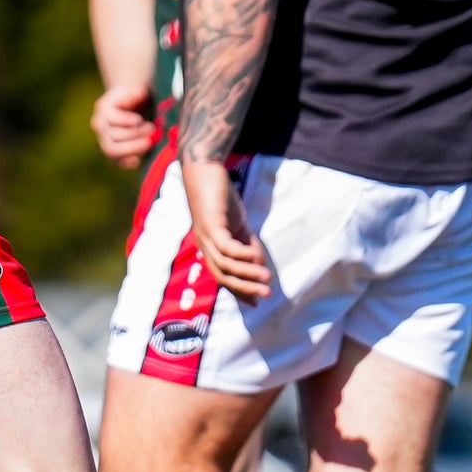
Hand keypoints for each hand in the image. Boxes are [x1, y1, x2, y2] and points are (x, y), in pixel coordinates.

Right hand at [90, 85, 154, 164]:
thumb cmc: (135, 96)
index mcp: (103, 108)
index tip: (139, 119)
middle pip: (113, 136)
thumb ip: (137, 91)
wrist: (130, 105)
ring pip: (113, 151)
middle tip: (153, 129)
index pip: (111, 118)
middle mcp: (100, 125)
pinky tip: (139, 161)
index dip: (125, 120)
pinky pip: (116, 162)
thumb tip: (140, 92)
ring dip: (134, 147)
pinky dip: (126, 163)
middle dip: (135, 134)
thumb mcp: (136, 89)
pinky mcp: (112, 152)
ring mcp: (104, 139)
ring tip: (151, 140)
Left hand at [182, 155, 272, 301]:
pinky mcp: (211, 224)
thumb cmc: (219, 196)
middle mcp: (205, 246)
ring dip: (248, 274)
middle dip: (245, 288)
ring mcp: (206, 236)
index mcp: (211, 248)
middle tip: (266, 295)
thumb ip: (246, 243)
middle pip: (223, 277)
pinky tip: (258, 257)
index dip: (239, 290)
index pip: (223, 276)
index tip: (256, 302)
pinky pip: (227, 247)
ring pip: (226, 265)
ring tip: (267, 279)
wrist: (204, 169)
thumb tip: (259, 263)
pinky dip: (243, 255)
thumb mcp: (237, 223)